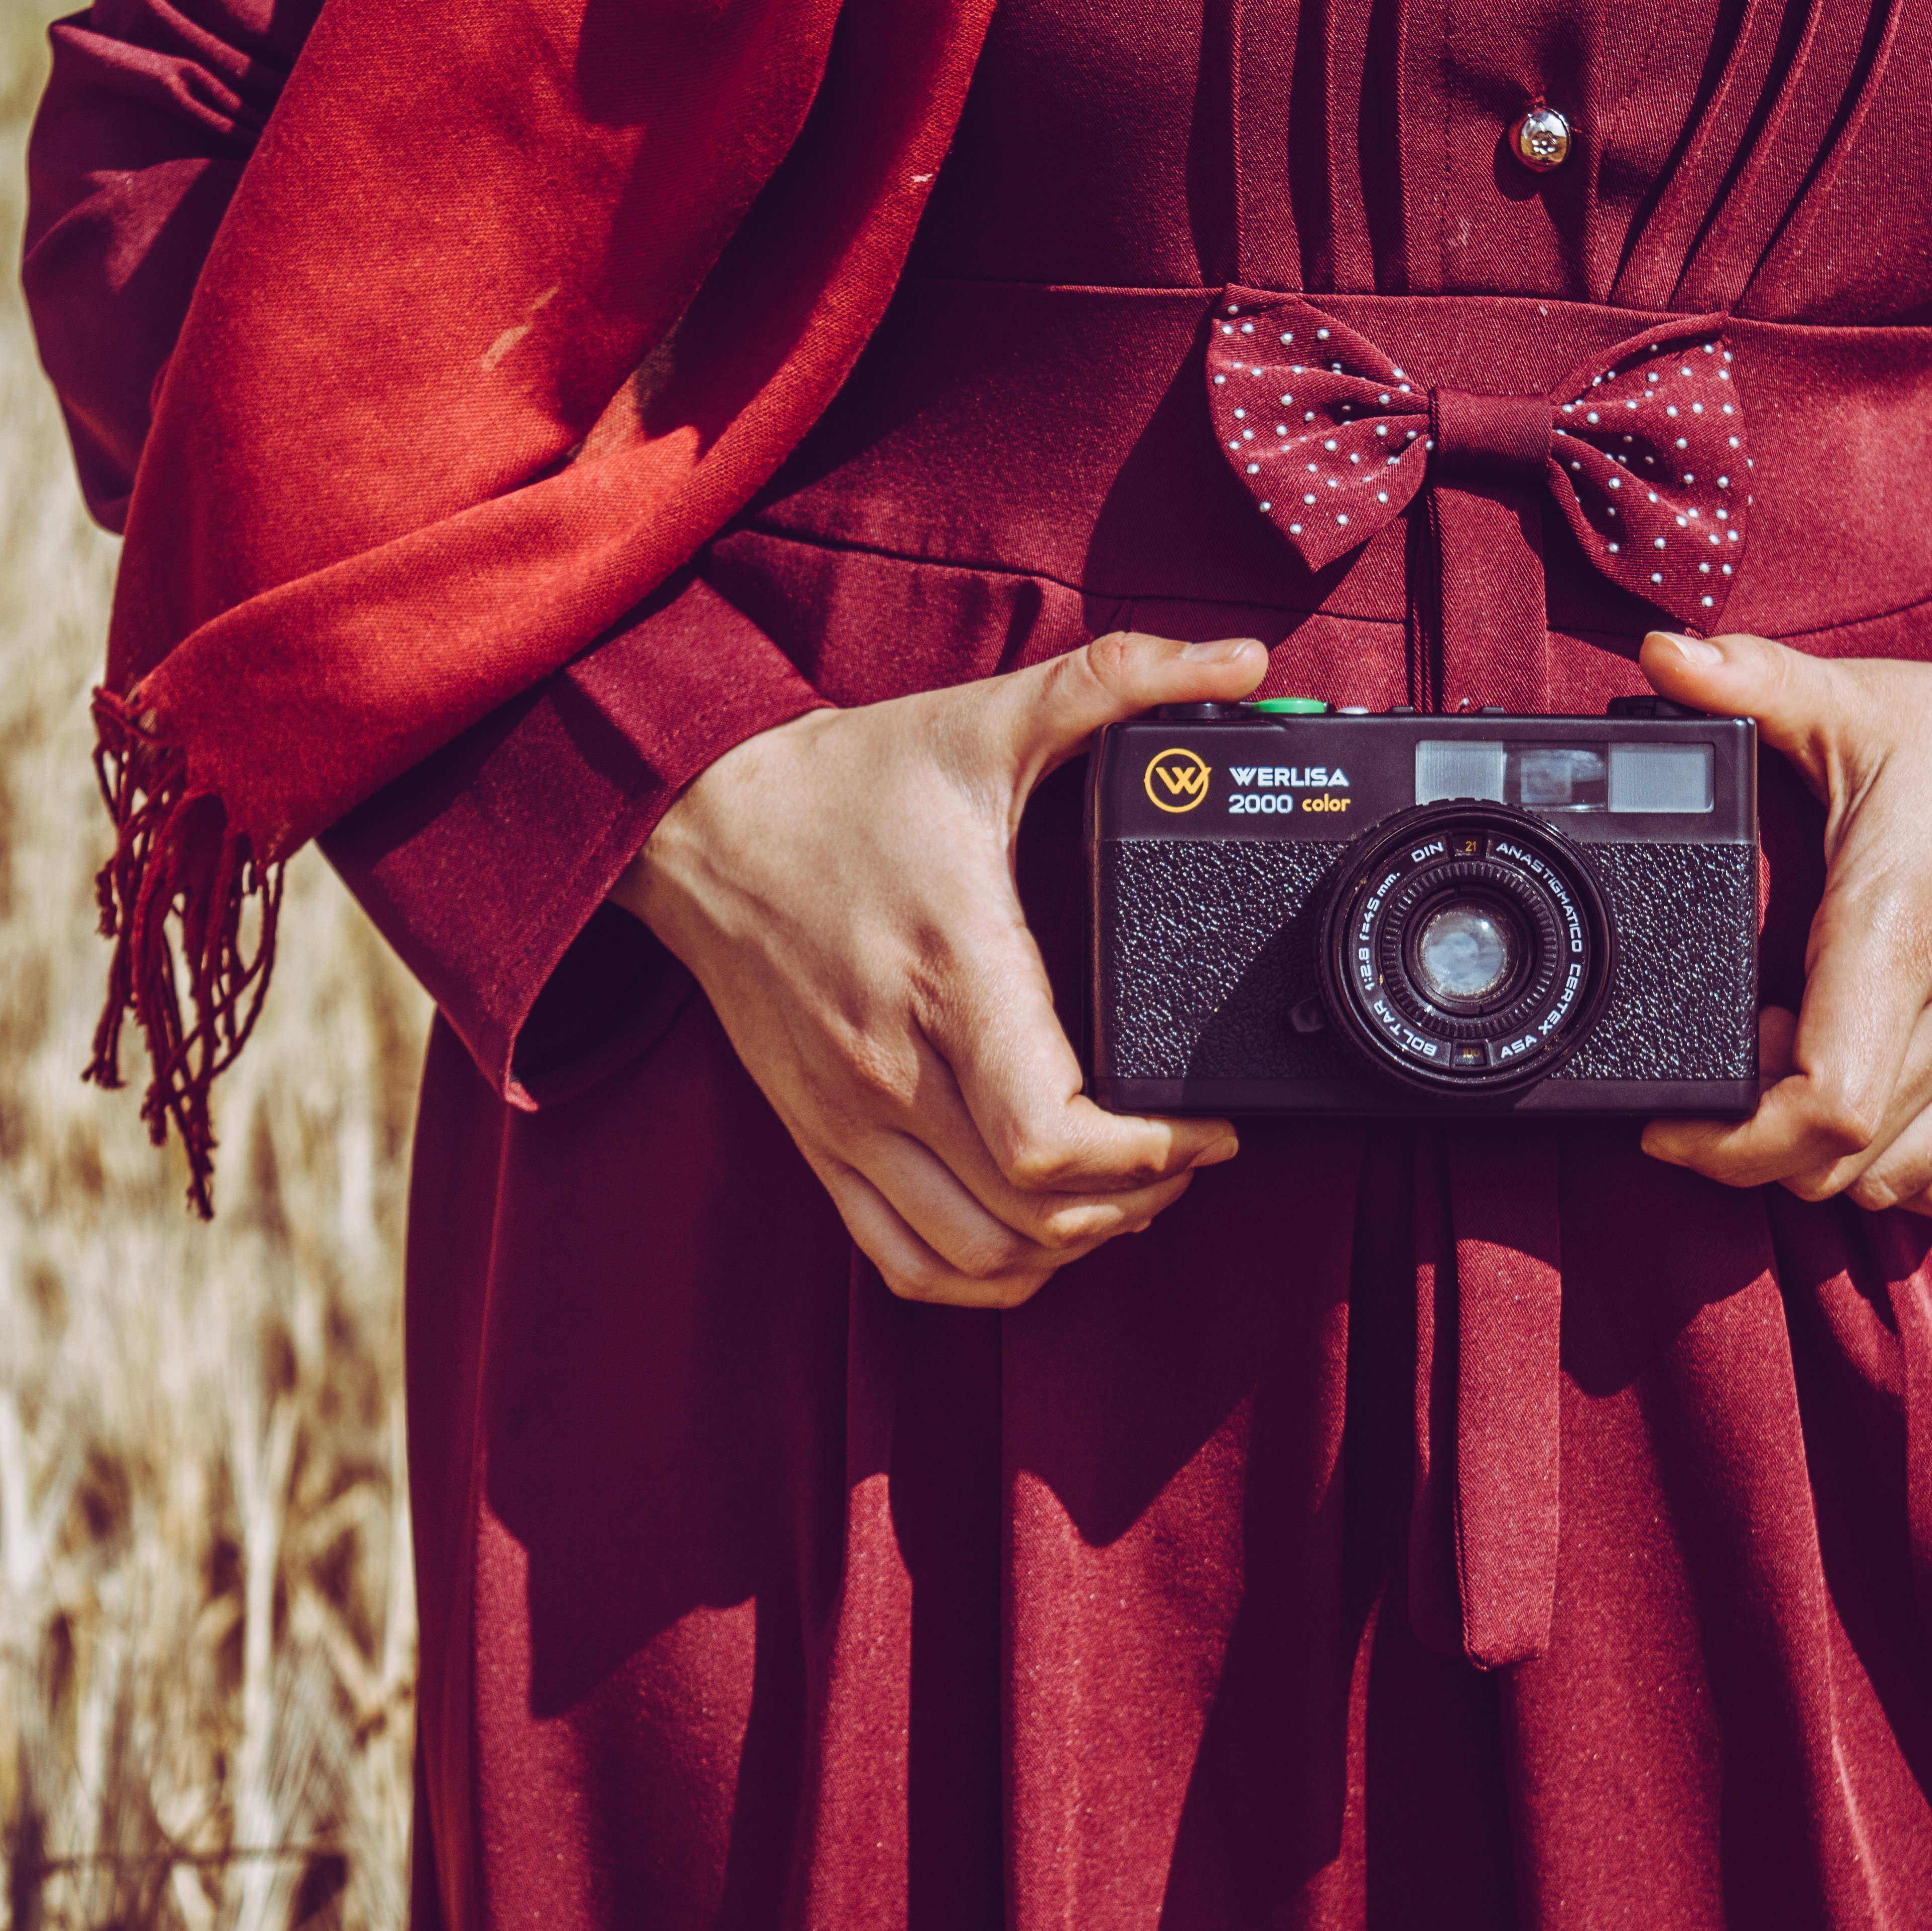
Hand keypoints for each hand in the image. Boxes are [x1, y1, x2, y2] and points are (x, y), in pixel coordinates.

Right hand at [612, 632, 1270, 1305]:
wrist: (695, 821)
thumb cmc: (846, 782)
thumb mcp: (984, 719)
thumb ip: (1118, 681)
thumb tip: (1237, 655)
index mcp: (950, 973)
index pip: (1054, 1138)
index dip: (1153, 1157)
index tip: (1208, 1127)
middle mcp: (894, 1066)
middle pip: (1034, 1211)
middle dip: (1135, 1204)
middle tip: (1187, 1159)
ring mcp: (849, 1117)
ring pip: (977, 1254)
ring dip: (1068, 1247)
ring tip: (1125, 1196)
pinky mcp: (819, 1140)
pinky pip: (906, 1260)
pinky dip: (983, 1275)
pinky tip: (1035, 1239)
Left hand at [1637, 631, 1931, 1220]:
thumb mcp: (1855, 704)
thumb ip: (1749, 683)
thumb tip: (1662, 651)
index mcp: (1906, 931)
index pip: (1824, 1104)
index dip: (1733, 1137)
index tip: (1677, 1116)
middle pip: (1841, 1161)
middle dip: (1756, 1146)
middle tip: (1732, 1068)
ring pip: (1894, 1185)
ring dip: (1823, 1161)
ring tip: (1796, 1075)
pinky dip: (1898, 1174)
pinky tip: (1867, 1104)